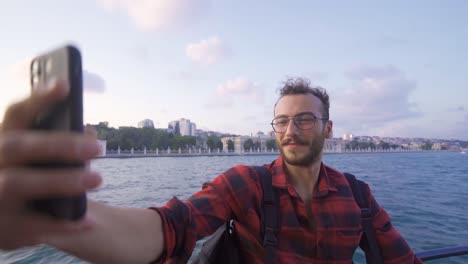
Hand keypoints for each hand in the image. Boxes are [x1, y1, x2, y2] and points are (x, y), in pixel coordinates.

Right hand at [0, 81, 101, 249]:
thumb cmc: (28, 177)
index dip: (38, 98)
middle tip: (97, 146)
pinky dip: (66, 224)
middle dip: (57, 144)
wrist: (4, 220)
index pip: (15, 114)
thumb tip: (89, 132)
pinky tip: (90, 221)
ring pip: (19, 183)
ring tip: (98, 178)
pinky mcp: (6, 229)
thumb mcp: (33, 159)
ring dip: (60, 180)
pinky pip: (35, 225)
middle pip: (16, 146)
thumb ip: (55, 143)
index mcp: (2, 142)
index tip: (65, 84)